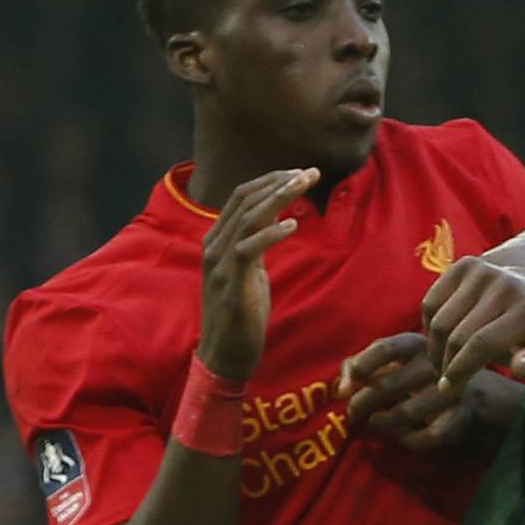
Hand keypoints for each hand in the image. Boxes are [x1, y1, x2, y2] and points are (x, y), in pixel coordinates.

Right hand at [196, 168, 316, 379]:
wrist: (226, 352)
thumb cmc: (241, 311)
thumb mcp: (251, 269)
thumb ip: (257, 243)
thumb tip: (277, 218)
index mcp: (217, 240)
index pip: (241, 197)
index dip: (270, 180)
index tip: (300, 172)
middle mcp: (213, 246)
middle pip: (244, 200)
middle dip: (279, 182)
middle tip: (310, 172)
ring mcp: (219, 264)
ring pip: (246, 219)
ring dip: (278, 198)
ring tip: (304, 185)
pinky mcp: (230, 284)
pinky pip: (248, 250)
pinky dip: (270, 233)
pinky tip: (293, 224)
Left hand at [340, 331, 476, 450]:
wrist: (468, 395)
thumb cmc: (413, 374)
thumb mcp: (388, 360)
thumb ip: (357, 366)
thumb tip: (341, 390)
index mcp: (415, 344)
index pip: (384, 349)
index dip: (361, 366)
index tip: (351, 384)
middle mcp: (435, 364)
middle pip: (388, 385)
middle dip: (362, 402)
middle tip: (354, 412)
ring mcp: (450, 391)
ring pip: (404, 413)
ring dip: (381, 423)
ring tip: (375, 422)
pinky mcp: (458, 419)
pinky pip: (425, 437)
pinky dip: (407, 439)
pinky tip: (401, 435)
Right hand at [422, 254, 524, 394]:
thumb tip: (519, 365)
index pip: (481, 344)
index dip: (459, 371)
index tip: (449, 389)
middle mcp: (505, 285)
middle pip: (457, 335)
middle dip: (445, 365)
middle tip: (445, 382)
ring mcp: (484, 271)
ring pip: (439, 320)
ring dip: (434, 348)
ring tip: (444, 365)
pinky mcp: (466, 265)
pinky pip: (432, 303)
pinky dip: (429, 327)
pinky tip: (442, 341)